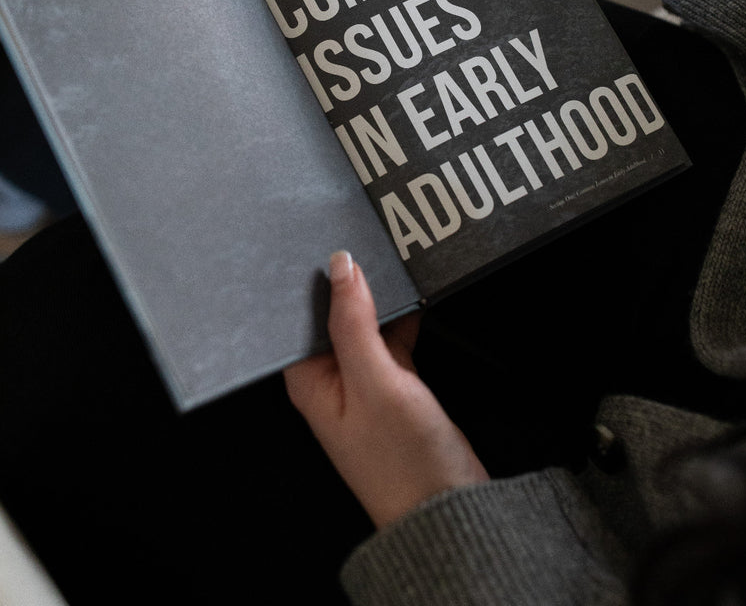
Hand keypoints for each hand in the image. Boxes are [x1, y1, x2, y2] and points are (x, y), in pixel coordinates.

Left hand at [284, 251, 488, 528]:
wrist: (449, 509)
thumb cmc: (403, 460)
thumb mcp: (376, 380)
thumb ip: (354, 321)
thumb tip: (341, 266)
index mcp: (309, 381)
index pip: (296, 318)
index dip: (305, 281)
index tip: (317, 239)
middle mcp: (330, 380)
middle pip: (330, 317)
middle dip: (345, 282)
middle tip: (360, 237)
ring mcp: (364, 383)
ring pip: (364, 324)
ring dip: (375, 298)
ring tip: (388, 256)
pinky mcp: (396, 386)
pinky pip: (391, 339)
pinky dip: (401, 318)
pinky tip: (414, 296)